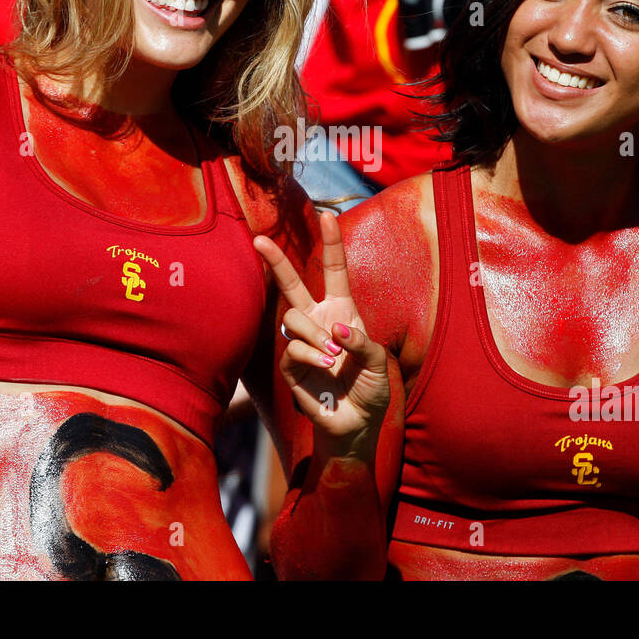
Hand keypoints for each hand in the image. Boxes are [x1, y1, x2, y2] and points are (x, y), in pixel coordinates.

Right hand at [253, 211, 389, 449]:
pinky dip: (311, 355)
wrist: (357, 423)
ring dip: (316, 336)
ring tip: (334, 356)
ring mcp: (302, 343)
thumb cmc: (370, 388)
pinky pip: (292, 349)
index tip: (328, 215)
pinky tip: (325, 366)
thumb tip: (335, 330)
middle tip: (259, 239)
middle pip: (292, 284)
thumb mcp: (379, 362)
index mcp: (342, 311)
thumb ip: (362, 343)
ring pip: (294, 319)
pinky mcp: (291, 368)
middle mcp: (318, 322)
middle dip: (276, 261)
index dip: (331, 243)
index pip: (334, 271)